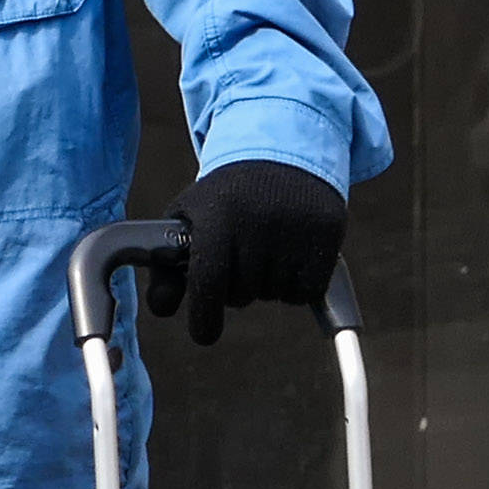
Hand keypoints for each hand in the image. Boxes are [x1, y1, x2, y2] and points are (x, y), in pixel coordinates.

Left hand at [156, 161, 347, 347]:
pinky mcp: (327, 234)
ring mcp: (296, 229)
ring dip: (268, 283)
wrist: (281, 154)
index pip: (210, 281)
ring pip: (275, 295)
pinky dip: (298, 285)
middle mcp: (258, 222)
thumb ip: (167, 266)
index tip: (205, 334)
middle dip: (237, 287)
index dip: (205, 316)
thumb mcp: (190, 219)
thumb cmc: (228, 197)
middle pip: (242, 294)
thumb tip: (161, 309)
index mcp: (218, 216)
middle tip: (240, 254)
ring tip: (267, 245)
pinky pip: (307, 292)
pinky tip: (290, 255)